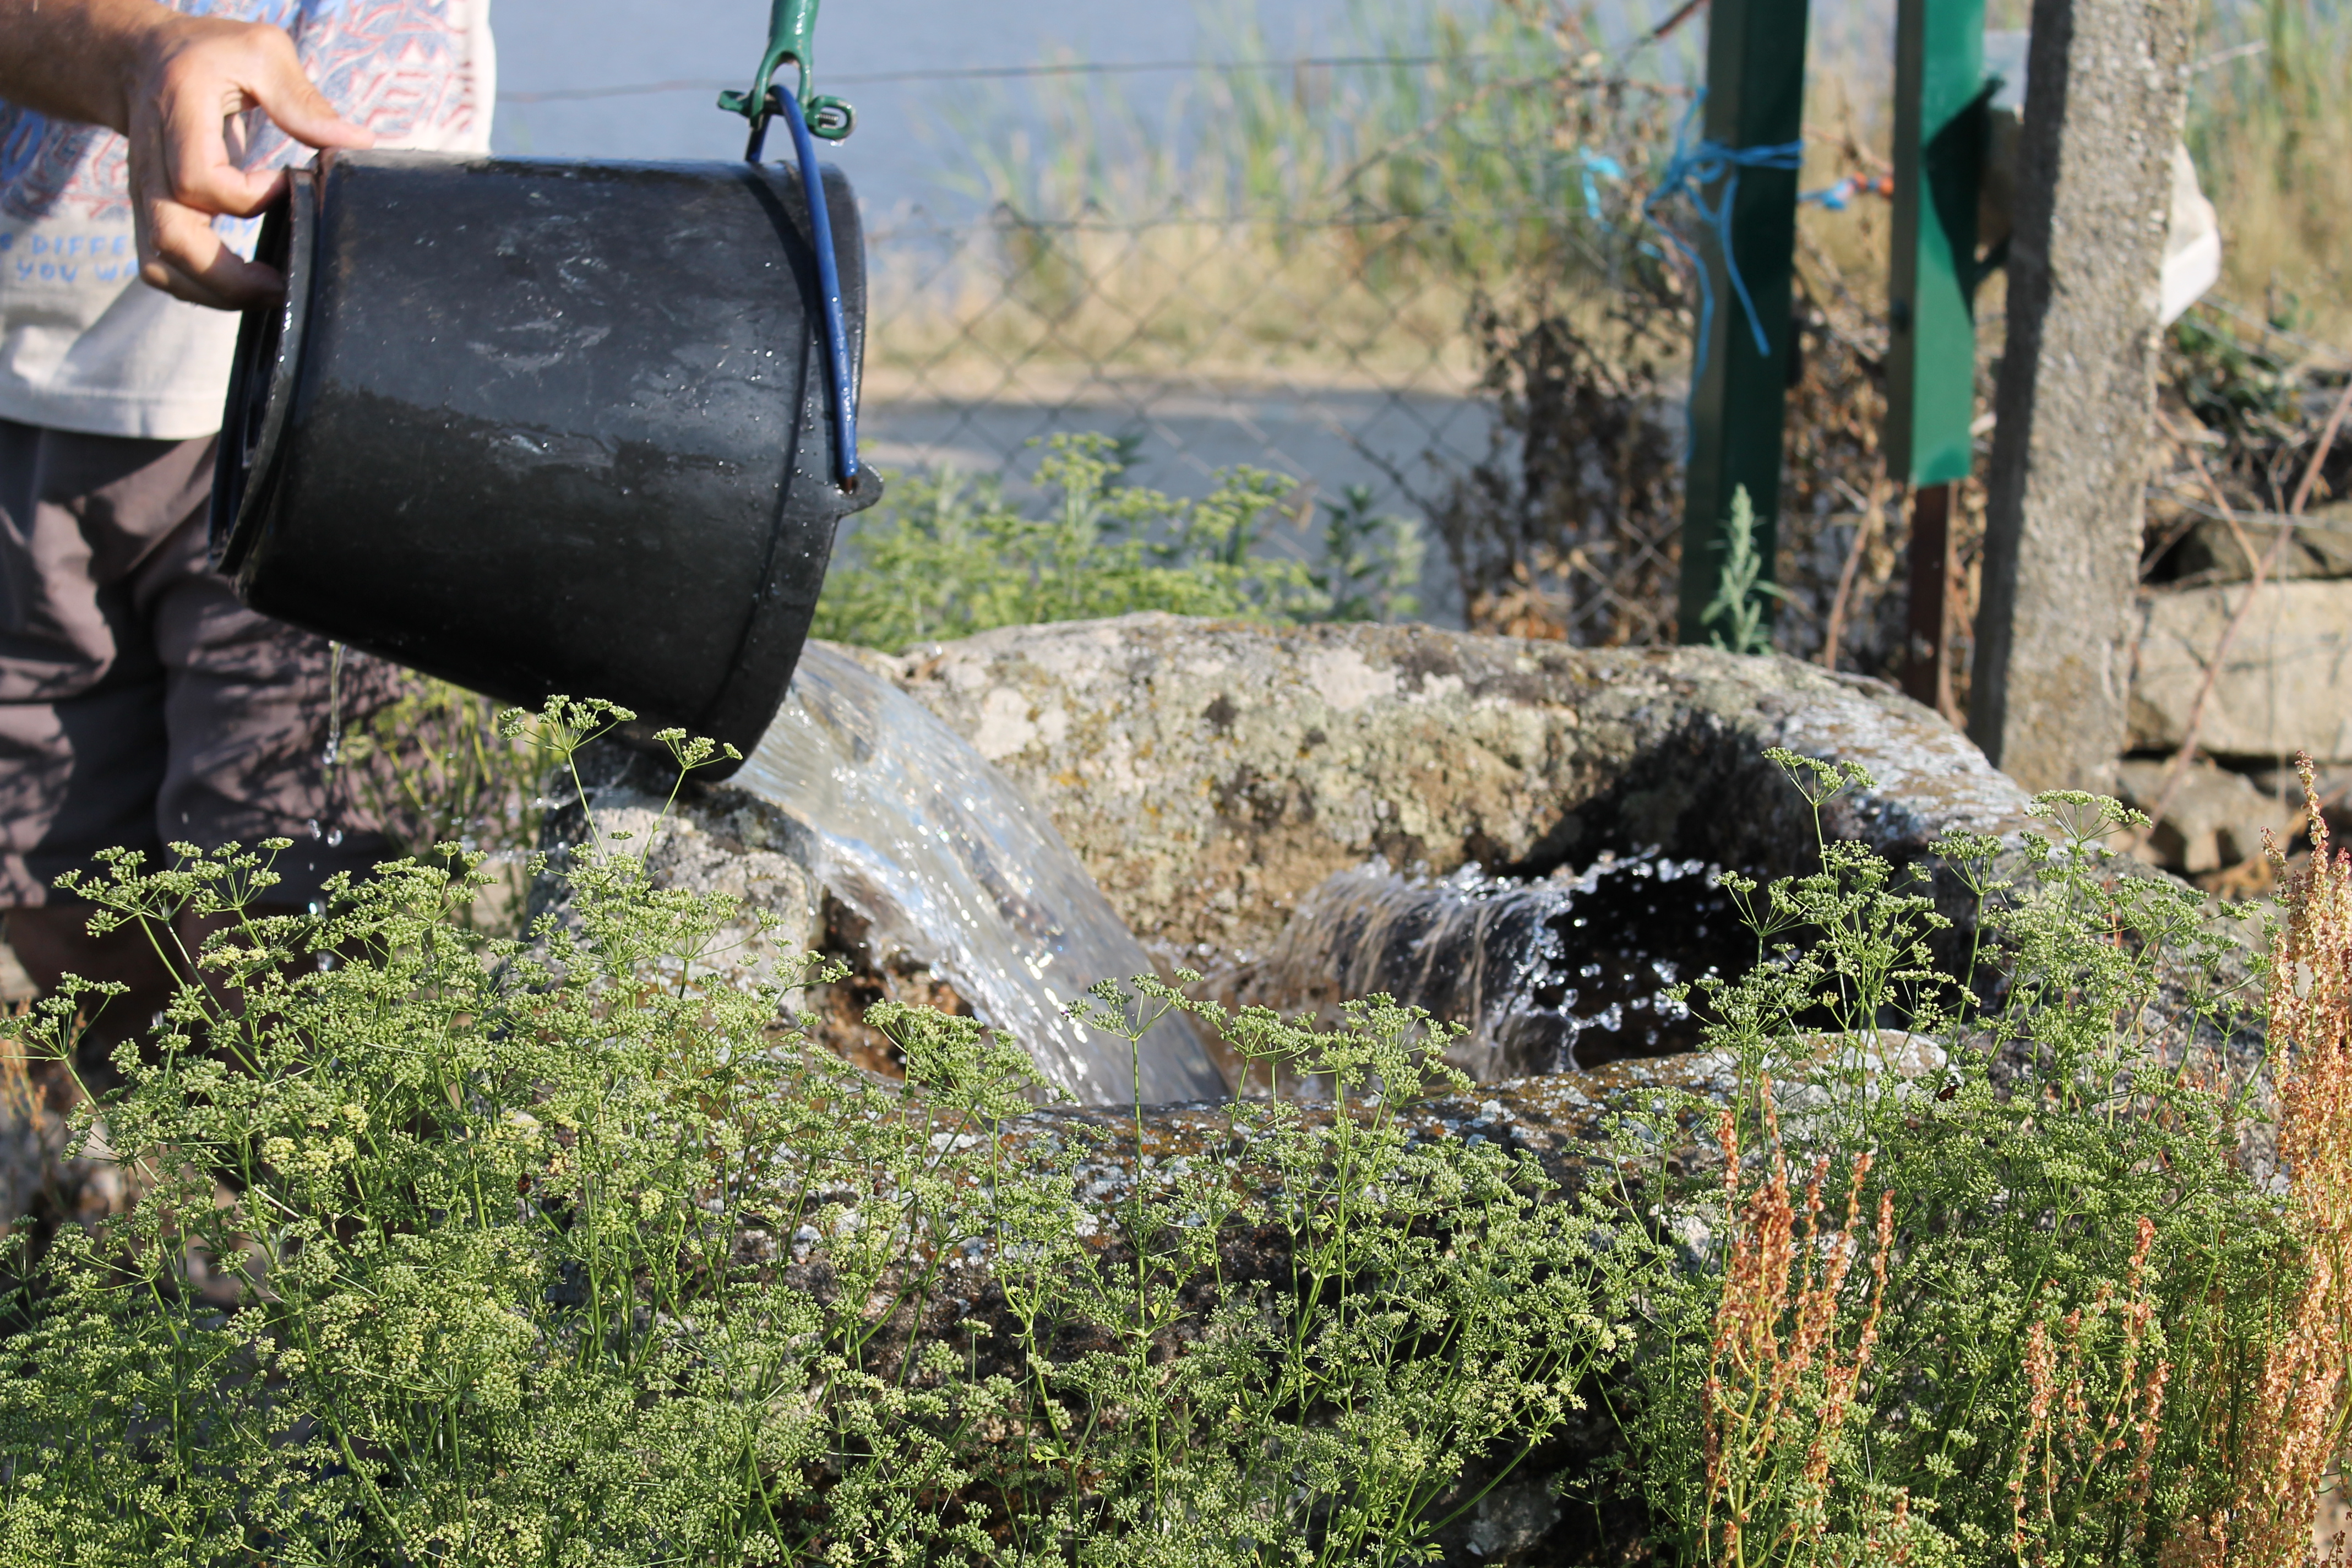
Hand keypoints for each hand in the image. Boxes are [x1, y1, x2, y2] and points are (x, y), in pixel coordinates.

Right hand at [120, 11, 374, 308]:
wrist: (141, 61)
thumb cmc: (209, 56)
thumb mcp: (259, 51)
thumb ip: (301, 99)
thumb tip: (356, 143)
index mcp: (177, 115)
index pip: (201, 180)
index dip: (250, 197)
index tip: (289, 184)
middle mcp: (151, 163)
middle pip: (171, 240)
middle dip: (229, 278)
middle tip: (283, 287)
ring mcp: (144, 195)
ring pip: (161, 265)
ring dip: (215, 294)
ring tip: (269, 295)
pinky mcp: (150, 214)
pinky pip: (163, 268)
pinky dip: (200, 290)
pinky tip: (244, 287)